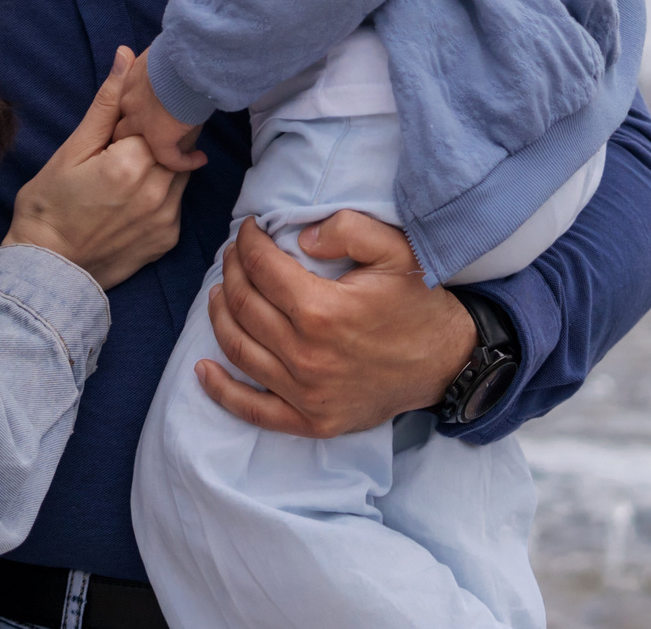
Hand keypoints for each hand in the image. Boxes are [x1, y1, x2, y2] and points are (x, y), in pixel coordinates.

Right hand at [6, 49, 190, 287]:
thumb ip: (107, 105)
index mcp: (131, 163)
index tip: (135, 116)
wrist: (48, 270)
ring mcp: (166, 218)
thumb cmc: (50, 206)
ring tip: (132, 166)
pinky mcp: (169, 239)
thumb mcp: (72, 150)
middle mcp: (157, 191)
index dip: (149, 113)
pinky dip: (164, 191)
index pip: (163, 118)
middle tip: (133, 140)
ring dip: (167, 161)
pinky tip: (135, 195)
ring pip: (182, 170)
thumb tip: (126, 57)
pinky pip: (178, 201)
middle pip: (179, 143)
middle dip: (163, 134)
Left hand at [108, 45, 206, 172]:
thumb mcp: (167, 51)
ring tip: (175, 156)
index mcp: (129, 78)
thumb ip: (162, 63)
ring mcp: (140, 120)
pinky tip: (199, 159)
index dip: (134, 110)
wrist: (190, 54)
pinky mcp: (158, 137)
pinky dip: (185, 161)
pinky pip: (170, 159)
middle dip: (135, 136)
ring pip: (140, 146)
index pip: (122, 102)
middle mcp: (128, 101)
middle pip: (122, 127)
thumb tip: (173, 64)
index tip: (152, 112)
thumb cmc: (185, 47)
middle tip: (154, 141)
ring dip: (156, 152)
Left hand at [195, 210, 476, 438]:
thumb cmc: (419, 303)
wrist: (447, 363)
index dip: (248, 243)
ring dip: (220, 316)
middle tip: (234, 255)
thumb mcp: (396, 250)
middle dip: (232, 271)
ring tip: (221, 292)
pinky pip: (253, 411)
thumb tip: (300, 237)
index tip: (248, 229)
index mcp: (322, 311)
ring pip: (239, 350)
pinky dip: (221, 392)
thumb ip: (348, 229)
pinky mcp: (311, 421)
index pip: (262, 269)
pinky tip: (203, 371)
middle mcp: (306, 355)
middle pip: (244, 306)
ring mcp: (306, 394)